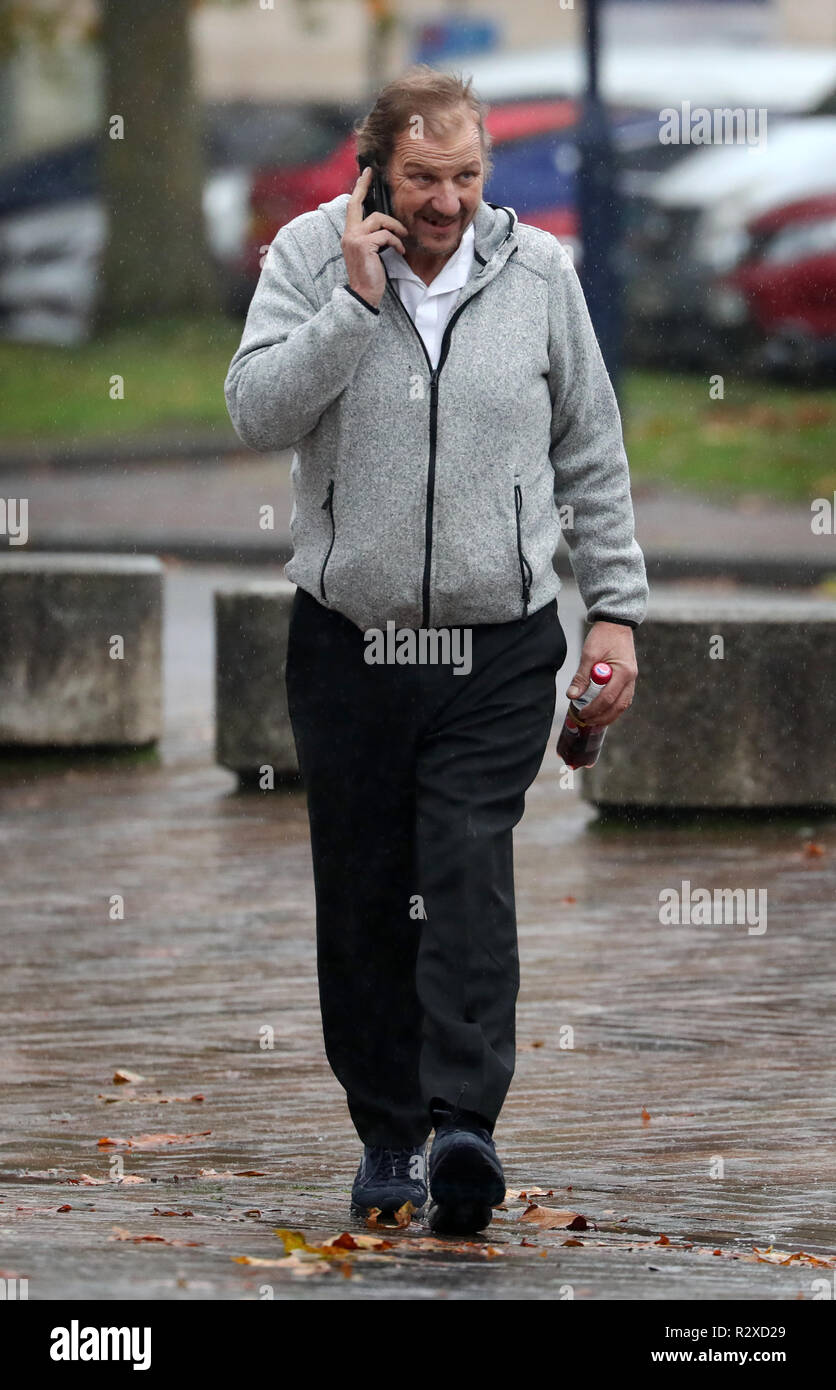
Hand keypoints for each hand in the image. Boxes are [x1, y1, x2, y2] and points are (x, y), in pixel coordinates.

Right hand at [341, 167, 408, 307]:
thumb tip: (385, 224)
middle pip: (357, 204)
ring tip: (403, 238)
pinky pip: (385, 235)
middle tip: (373, 174)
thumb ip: (372, 236)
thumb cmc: (369, 275)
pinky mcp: (364, 245)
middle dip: (364, 186)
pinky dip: (396, 242)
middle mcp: (348, 234)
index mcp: (349, 235)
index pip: (352, 207)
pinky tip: (400, 251)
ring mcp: (354, 239)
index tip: (366, 174)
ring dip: (394, 228)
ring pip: (378, 220)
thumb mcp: (370, 252)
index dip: (359, 189)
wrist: (364, 295)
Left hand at [564, 622, 637, 728]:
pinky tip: (603, 711)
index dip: (593, 709)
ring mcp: (632, 679)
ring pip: (623, 704)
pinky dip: (614, 707)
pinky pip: (623, 698)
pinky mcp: (628, 678)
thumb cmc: (603, 636)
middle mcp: (631, 677)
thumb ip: (581, 676)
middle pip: (619, 706)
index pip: (607, 697)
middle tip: (586, 721)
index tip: (581, 713)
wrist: (616, 624)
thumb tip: (572, 695)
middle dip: (602, 717)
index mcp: (623, 671)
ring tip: (594, 721)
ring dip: (609, 715)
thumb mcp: (589, 654)